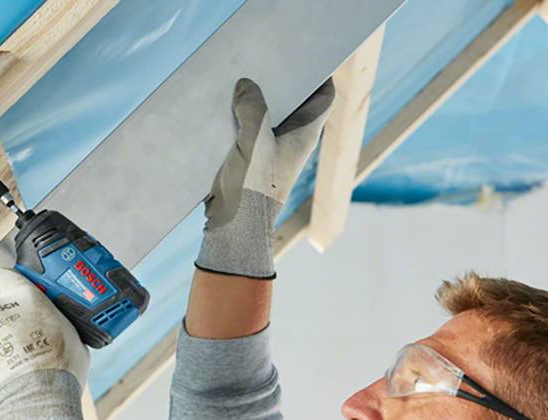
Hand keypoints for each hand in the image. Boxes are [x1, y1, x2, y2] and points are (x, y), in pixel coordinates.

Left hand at [0, 268, 89, 419]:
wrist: (35, 403)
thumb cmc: (58, 372)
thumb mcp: (74, 338)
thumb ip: (57, 324)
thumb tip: (60, 328)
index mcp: (23, 297)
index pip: (1, 276)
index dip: (6, 285)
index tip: (11, 295)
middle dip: (4, 325)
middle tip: (22, 344)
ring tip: (12, 370)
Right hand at [197, 77, 333, 278]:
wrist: (234, 230)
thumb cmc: (251, 189)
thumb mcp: (252, 140)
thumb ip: (252, 107)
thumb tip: (246, 85)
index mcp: (304, 136)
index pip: (323, 98)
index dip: (319, 76)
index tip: (303, 60)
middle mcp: (292, 144)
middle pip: (294, 104)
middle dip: (280, 86)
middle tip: (262, 67)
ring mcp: (273, 155)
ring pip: (269, 119)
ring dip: (256, 104)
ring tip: (239, 86)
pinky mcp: (252, 165)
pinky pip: (250, 134)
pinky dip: (241, 122)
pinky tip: (223, 114)